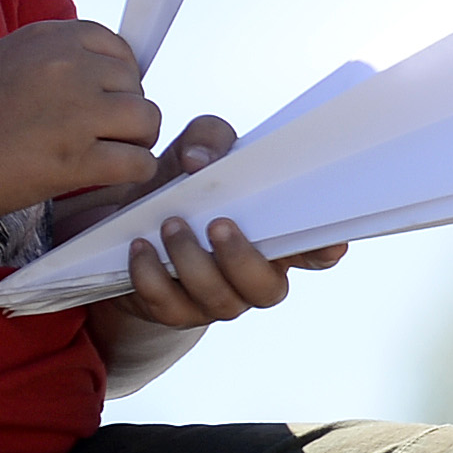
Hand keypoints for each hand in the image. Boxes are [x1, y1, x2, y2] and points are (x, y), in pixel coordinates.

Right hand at [0, 17, 159, 218]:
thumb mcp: (5, 57)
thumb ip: (52, 57)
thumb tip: (96, 69)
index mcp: (51, 39)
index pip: (115, 47)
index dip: (118, 75)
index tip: (105, 96)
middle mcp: (69, 68)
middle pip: (134, 84)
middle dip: (125, 108)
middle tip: (105, 130)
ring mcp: (76, 114)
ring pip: (146, 119)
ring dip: (137, 138)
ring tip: (115, 150)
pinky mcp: (78, 160)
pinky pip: (138, 162)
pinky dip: (135, 170)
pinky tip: (115, 174)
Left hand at [87, 115, 345, 333]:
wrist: (127, 225)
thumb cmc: (178, 187)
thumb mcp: (194, 152)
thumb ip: (208, 139)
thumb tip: (200, 161)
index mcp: (273, 238)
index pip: (315, 252)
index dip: (325, 250)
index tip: (326, 239)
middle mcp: (253, 277)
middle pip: (268, 289)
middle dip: (242, 259)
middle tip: (217, 223)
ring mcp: (217, 300)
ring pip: (220, 300)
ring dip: (193, 262)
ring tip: (170, 226)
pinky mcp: (175, 313)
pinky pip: (170, 307)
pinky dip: (152, 277)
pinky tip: (141, 247)